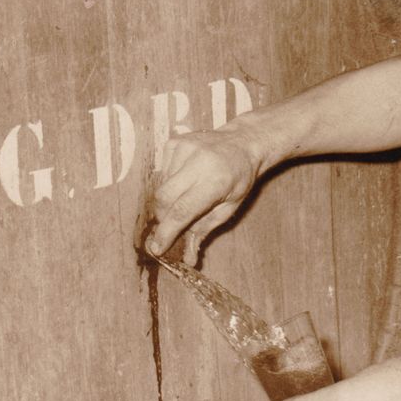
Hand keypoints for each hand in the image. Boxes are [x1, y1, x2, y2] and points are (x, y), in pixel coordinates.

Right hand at [146, 127, 262, 261]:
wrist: (242, 142)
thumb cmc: (239, 179)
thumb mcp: (229, 207)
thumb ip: (205, 230)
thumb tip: (188, 257)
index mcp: (216, 181)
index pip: (182, 210)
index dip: (167, 232)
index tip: (157, 248)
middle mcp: (198, 162)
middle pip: (164, 199)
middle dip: (164, 217)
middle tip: (172, 224)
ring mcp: (184, 149)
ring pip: (161, 186)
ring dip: (170, 198)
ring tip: (189, 192)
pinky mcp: (174, 142)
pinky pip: (163, 171)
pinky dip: (170, 181)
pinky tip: (187, 176)